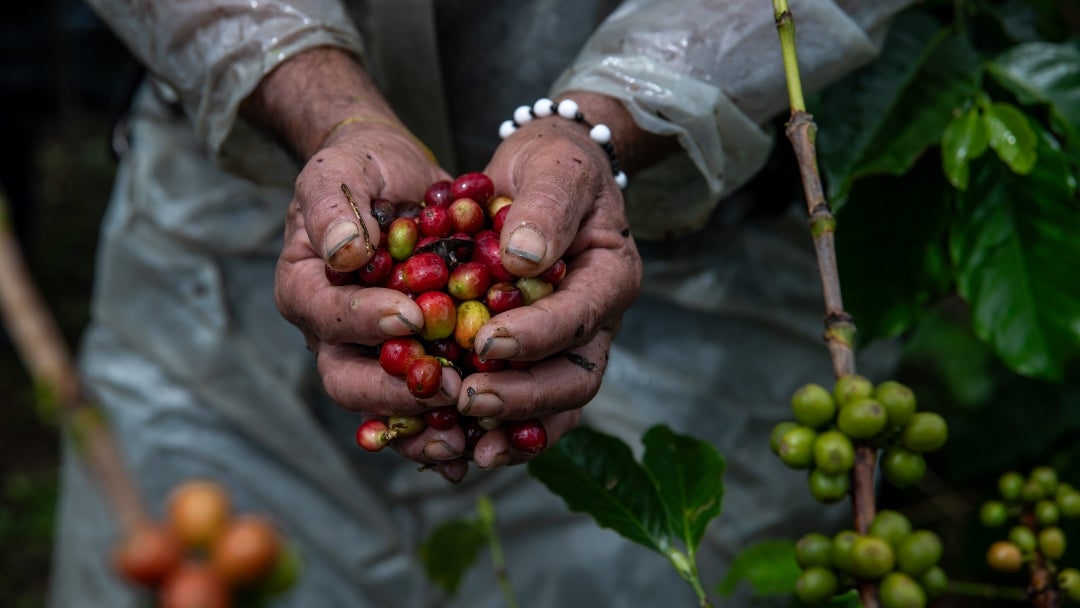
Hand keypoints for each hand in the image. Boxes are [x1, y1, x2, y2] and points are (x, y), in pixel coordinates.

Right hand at [245, 49, 477, 481]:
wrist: (397, 179)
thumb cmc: (363, 168)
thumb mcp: (341, 169)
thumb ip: (332, 205)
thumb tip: (342, 251)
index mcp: (306, 287)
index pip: (325, 315)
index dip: (364, 321)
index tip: (411, 316)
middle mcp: (332, 333)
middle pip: (347, 379)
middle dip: (395, 390)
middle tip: (447, 386)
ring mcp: (370, 356)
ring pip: (384, 408)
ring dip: (423, 426)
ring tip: (464, 432)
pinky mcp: (409, 364)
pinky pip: (422, 408)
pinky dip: (449, 426)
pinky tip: (484, 438)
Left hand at [456, 93, 654, 468]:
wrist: (546, 172)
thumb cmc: (554, 163)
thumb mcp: (554, 167)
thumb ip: (545, 208)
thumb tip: (523, 258)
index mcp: (611, 277)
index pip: (581, 318)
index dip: (537, 335)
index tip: (487, 341)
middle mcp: (596, 322)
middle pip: (573, 379)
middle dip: (522, 397)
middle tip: (468, 399)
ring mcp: (568, 344)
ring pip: (551, 406)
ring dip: (510, 429)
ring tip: (465, 448)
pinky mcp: (535, 356)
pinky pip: (522, 405)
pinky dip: (492, 427)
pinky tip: (451, 442)